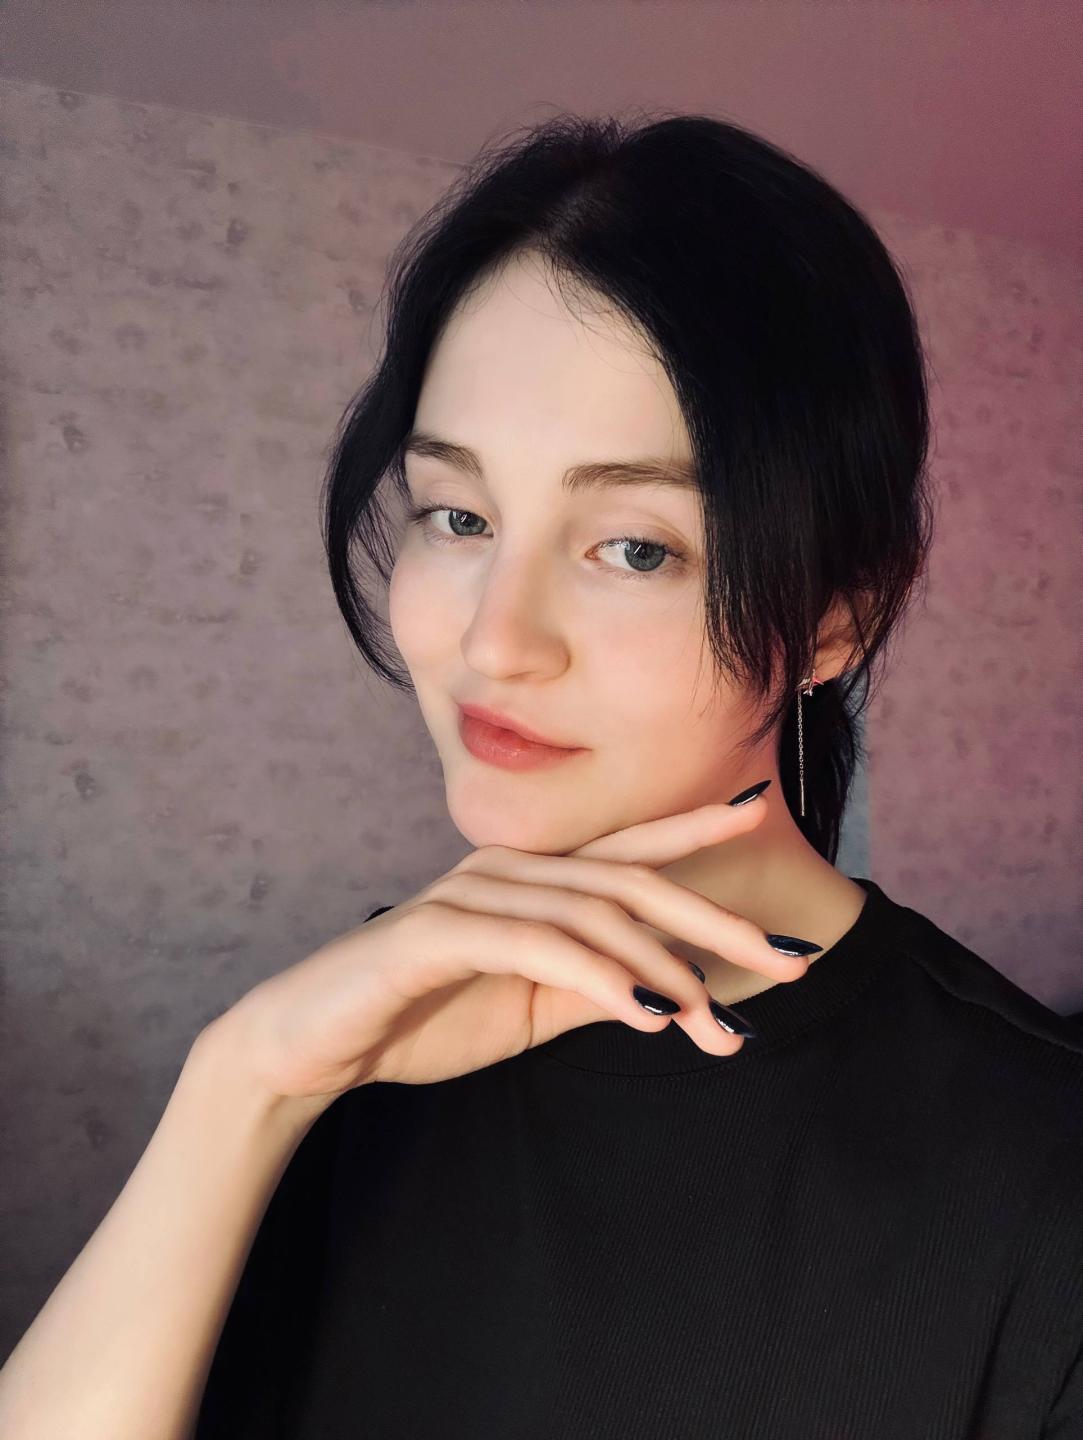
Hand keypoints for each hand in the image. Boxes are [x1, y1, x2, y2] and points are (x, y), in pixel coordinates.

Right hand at [222, 789, 808, 1099]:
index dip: (692, 828)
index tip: (756, 810)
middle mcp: (506, 870)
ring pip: (590, 914)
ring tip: (714, 1016)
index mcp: (530, 880)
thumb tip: (674, 990)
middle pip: (629, 881)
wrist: (310, 1044)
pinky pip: (533, 945)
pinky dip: (596, 975)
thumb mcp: (528, 1008)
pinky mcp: (435, 932)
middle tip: (788, 961)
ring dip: (661, 964)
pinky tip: (644, 1008)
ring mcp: (469, 895)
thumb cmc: (419, 1016)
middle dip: (715, 920)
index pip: (626, 851)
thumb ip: (594, 990)